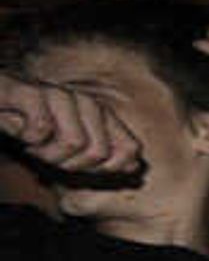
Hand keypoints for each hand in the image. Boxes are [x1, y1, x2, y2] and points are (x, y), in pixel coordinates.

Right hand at [0, 71, 145, 177]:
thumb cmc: (27, 129)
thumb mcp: (67, 150)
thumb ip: (102, 158)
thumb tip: (136, 165)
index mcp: (100, 115)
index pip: (129, 149)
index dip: (104, 169)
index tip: (76, 166)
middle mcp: (84, 101)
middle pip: (98, 152)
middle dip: (69, 164)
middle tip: (46, 153)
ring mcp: (57, 94)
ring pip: (73, 142)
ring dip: (46, 153)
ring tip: (32, 143)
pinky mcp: (28, 91)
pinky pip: (42, 128)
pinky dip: (28, 139)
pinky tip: (19, 130)